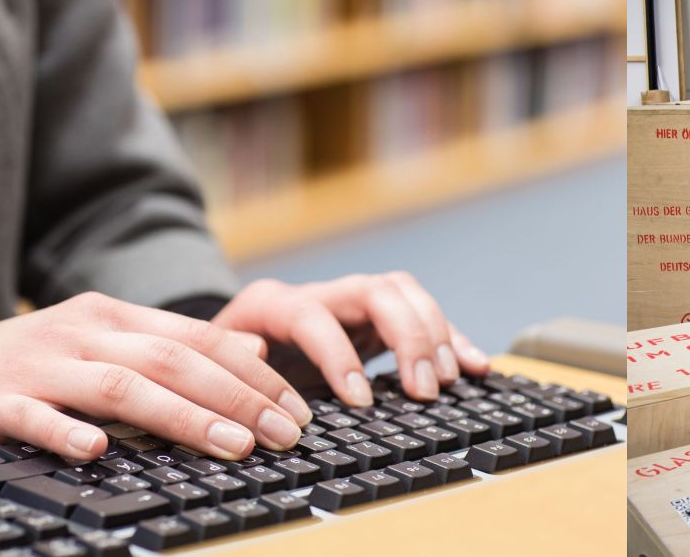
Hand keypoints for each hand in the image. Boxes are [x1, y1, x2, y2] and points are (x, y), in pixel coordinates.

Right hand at [0, 292, 311, 463]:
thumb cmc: (16, 371)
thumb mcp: (96, 345)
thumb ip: (168, 346)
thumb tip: (251, 347)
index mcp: (108, 317)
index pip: (197, 338)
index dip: (255, 372)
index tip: (300, 407)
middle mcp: (79, 331)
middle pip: (172, 360)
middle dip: (238, 398)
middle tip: (286, 434)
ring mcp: (35, 365)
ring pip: (121, 387)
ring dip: (182, 417)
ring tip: (232, 446)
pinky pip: (34, 418)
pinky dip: (67, 434)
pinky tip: (99, 452)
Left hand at [212, 273, 489, 406]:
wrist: (230, 357)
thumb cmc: (224, 369)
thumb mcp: (214, 368)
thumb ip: (233, 363)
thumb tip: (257, 357)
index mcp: (273, 304)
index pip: (313, 314)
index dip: (339, 354)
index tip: (360, 400)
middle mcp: (319, 293)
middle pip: (376, 290)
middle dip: (407, 338)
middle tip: (424, 390)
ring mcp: (351, 303)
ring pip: (405, 293)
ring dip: (434, 335)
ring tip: (448, 381)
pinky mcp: (378, 321)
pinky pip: (424, 316)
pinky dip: (452, 339)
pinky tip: (475, 367)